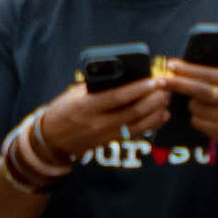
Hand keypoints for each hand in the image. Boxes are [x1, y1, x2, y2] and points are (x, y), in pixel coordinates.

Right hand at [34, 71, 168, 159]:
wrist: (51, 139)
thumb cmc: (63, 109)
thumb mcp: (75, 94)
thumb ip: (98, 86)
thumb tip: (125, 76)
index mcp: (86, 106)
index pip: (118, 97)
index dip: (139, 89)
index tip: (155, 80)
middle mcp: (97, 123)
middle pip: (133, 112)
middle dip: (153, 99)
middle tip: (166, 87)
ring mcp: (105, 135)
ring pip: (138, 125)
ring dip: (156, 111)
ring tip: (166, 99)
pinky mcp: (110, 142)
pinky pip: (135, 134)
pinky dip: (151, 124)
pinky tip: (161, 115)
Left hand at [162, 47, 217, 147]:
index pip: (209, 74)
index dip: (188, 69)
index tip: (172, 65)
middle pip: (199, 90)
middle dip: (178, 83)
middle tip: (162, 79)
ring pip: (195, 106)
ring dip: (191, 103)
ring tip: (200, 101)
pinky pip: (197, 121)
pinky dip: (196, 116)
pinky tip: (206, 114)